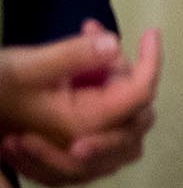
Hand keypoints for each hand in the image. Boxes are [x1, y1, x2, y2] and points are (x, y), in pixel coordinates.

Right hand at [0, 23, 159, 186]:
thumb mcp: (26, 67)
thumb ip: (73, 56)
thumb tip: (115, 44)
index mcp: (83, 126)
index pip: (140, 94)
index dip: (151, 60)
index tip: (150, 33)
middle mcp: (85, 146)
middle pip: (136, 106)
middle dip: (120, 70)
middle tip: (90, 40)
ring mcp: (77, 154)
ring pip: (123, 119)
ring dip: (110, 80)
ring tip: (83, 50)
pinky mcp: (68, 152)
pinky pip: (105, 129)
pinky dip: (98, 91)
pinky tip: (79, 64)